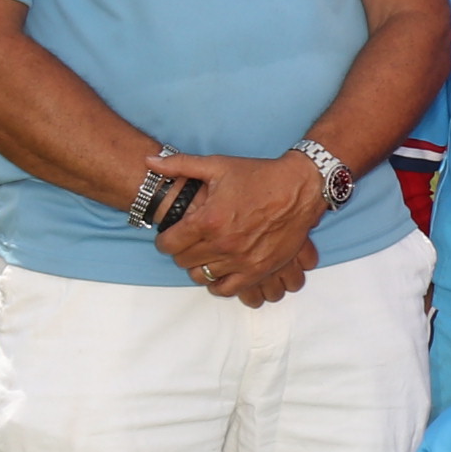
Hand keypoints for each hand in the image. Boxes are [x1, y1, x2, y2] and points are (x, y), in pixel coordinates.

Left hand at [151, 150, 326, 301]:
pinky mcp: (259, 269)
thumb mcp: (218, 165)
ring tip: (206, 255)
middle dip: (182, 252)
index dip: (165, 240)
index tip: (171, 236)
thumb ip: (180, 165)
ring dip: (200, 267)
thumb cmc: (259, 176)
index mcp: (209, 220)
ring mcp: (242, 260)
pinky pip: (228, 289)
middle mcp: (223, 244)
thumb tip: (150, 161)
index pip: (169, 244)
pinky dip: (219, 284)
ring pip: (202, 277)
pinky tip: (220, 271)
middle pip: (183, 262)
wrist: (300, 187)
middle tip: (190, 242)